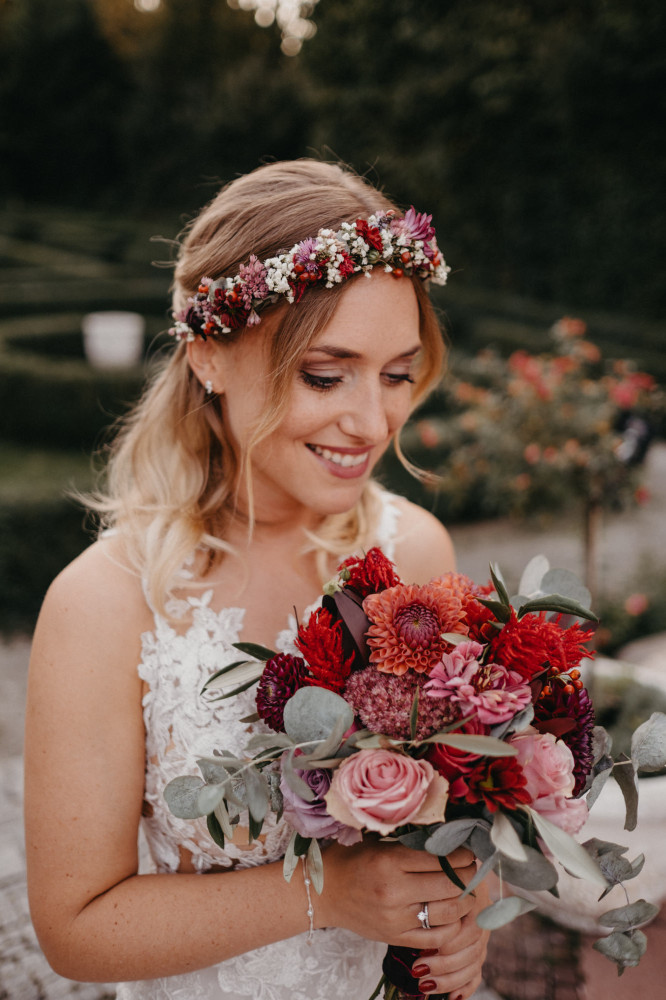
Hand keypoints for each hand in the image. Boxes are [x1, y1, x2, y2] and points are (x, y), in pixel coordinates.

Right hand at [318, 839, 477, 949]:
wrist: (325, 893)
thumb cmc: (354, 861)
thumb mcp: (379, 843)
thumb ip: (412, 843)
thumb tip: (449, 838)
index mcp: (390, 861)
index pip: (441, 858)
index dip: (462, 854)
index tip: (468, 850)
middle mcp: (395, 891)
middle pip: (450, 885)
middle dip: (469, 875)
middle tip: (473, 868)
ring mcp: (396, 918)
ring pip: (448, 912)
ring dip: (465, 900)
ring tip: (467, 890)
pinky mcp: (397, 937)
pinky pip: (436, 937)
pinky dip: (452, 926)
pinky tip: (454, 914)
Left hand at [410, 879, 489, 999]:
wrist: (436, 869)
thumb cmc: (423, 871)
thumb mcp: (428, 875)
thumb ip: (433, 886)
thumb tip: (428, 905)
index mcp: (473, 892)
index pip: (471, 926)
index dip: (450, 941)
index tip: (423, 947)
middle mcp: (481, 913)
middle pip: (473, 947)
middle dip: (445, 963)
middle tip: (418, 967)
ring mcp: (481, 932)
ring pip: (474, 962)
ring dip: (450, 978)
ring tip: (424, 983)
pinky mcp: (476, 948)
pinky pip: (476, 972)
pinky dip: (465, 986)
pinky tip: (453, 997)